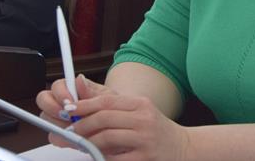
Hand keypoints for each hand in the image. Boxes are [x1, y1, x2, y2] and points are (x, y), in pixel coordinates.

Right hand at [36, 74, 109, 137]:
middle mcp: (60, 103)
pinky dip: (65, 138)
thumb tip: (79, 79)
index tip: (69, 101)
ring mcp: (58, 119)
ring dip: (60, 124)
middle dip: (54, 109)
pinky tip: (77, 136)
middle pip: (44, 102)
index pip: (55, 86)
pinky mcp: (60, 135)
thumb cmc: (108, 107)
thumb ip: (89, 89)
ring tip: (77, 127)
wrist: (114, 123)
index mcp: (68, 89)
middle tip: (68, 115)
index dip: (59, 94)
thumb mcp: (104, 96)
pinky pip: (55, 137)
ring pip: (47, 120)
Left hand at [64, 77, 191, 160]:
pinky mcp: (145, 158)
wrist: (184, 147)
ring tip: (84, 146)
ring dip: (90, 143)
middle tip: (72, 132)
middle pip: (104, 118)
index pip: (107, 100)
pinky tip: (100, 156)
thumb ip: (115, 106)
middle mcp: (144, 119)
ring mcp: (145, 139)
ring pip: (107, 138)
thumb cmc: (156, 130)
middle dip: (83, 126)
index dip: (85, 105)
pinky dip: (103, 158)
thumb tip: (84, 99)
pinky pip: (115, 159)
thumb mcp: (140, 111)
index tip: (70, 110)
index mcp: (141, 104)